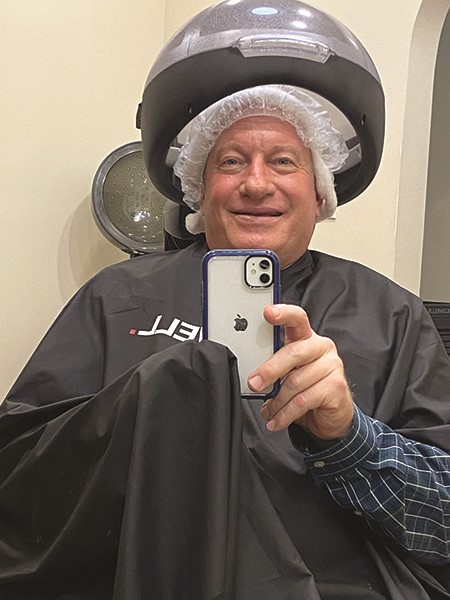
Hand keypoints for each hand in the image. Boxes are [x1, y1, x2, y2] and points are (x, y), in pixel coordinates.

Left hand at [247, 304, 353, 439]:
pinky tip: (276, 420)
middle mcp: (321, 347)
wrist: (331, 415)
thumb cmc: (306, 389)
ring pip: (295, 381)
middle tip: (254, 384)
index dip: (283, 314)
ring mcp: (332, 366)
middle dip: (269, 370)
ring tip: (268, 410)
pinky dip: (285, 414)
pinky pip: (303, 400)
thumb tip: (252, 377)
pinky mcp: (336, 386)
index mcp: (306, 338)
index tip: (268, 312)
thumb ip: (274, 368)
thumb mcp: (287, 374)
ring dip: (276, 400)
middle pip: (293, 352)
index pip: (297, 319)